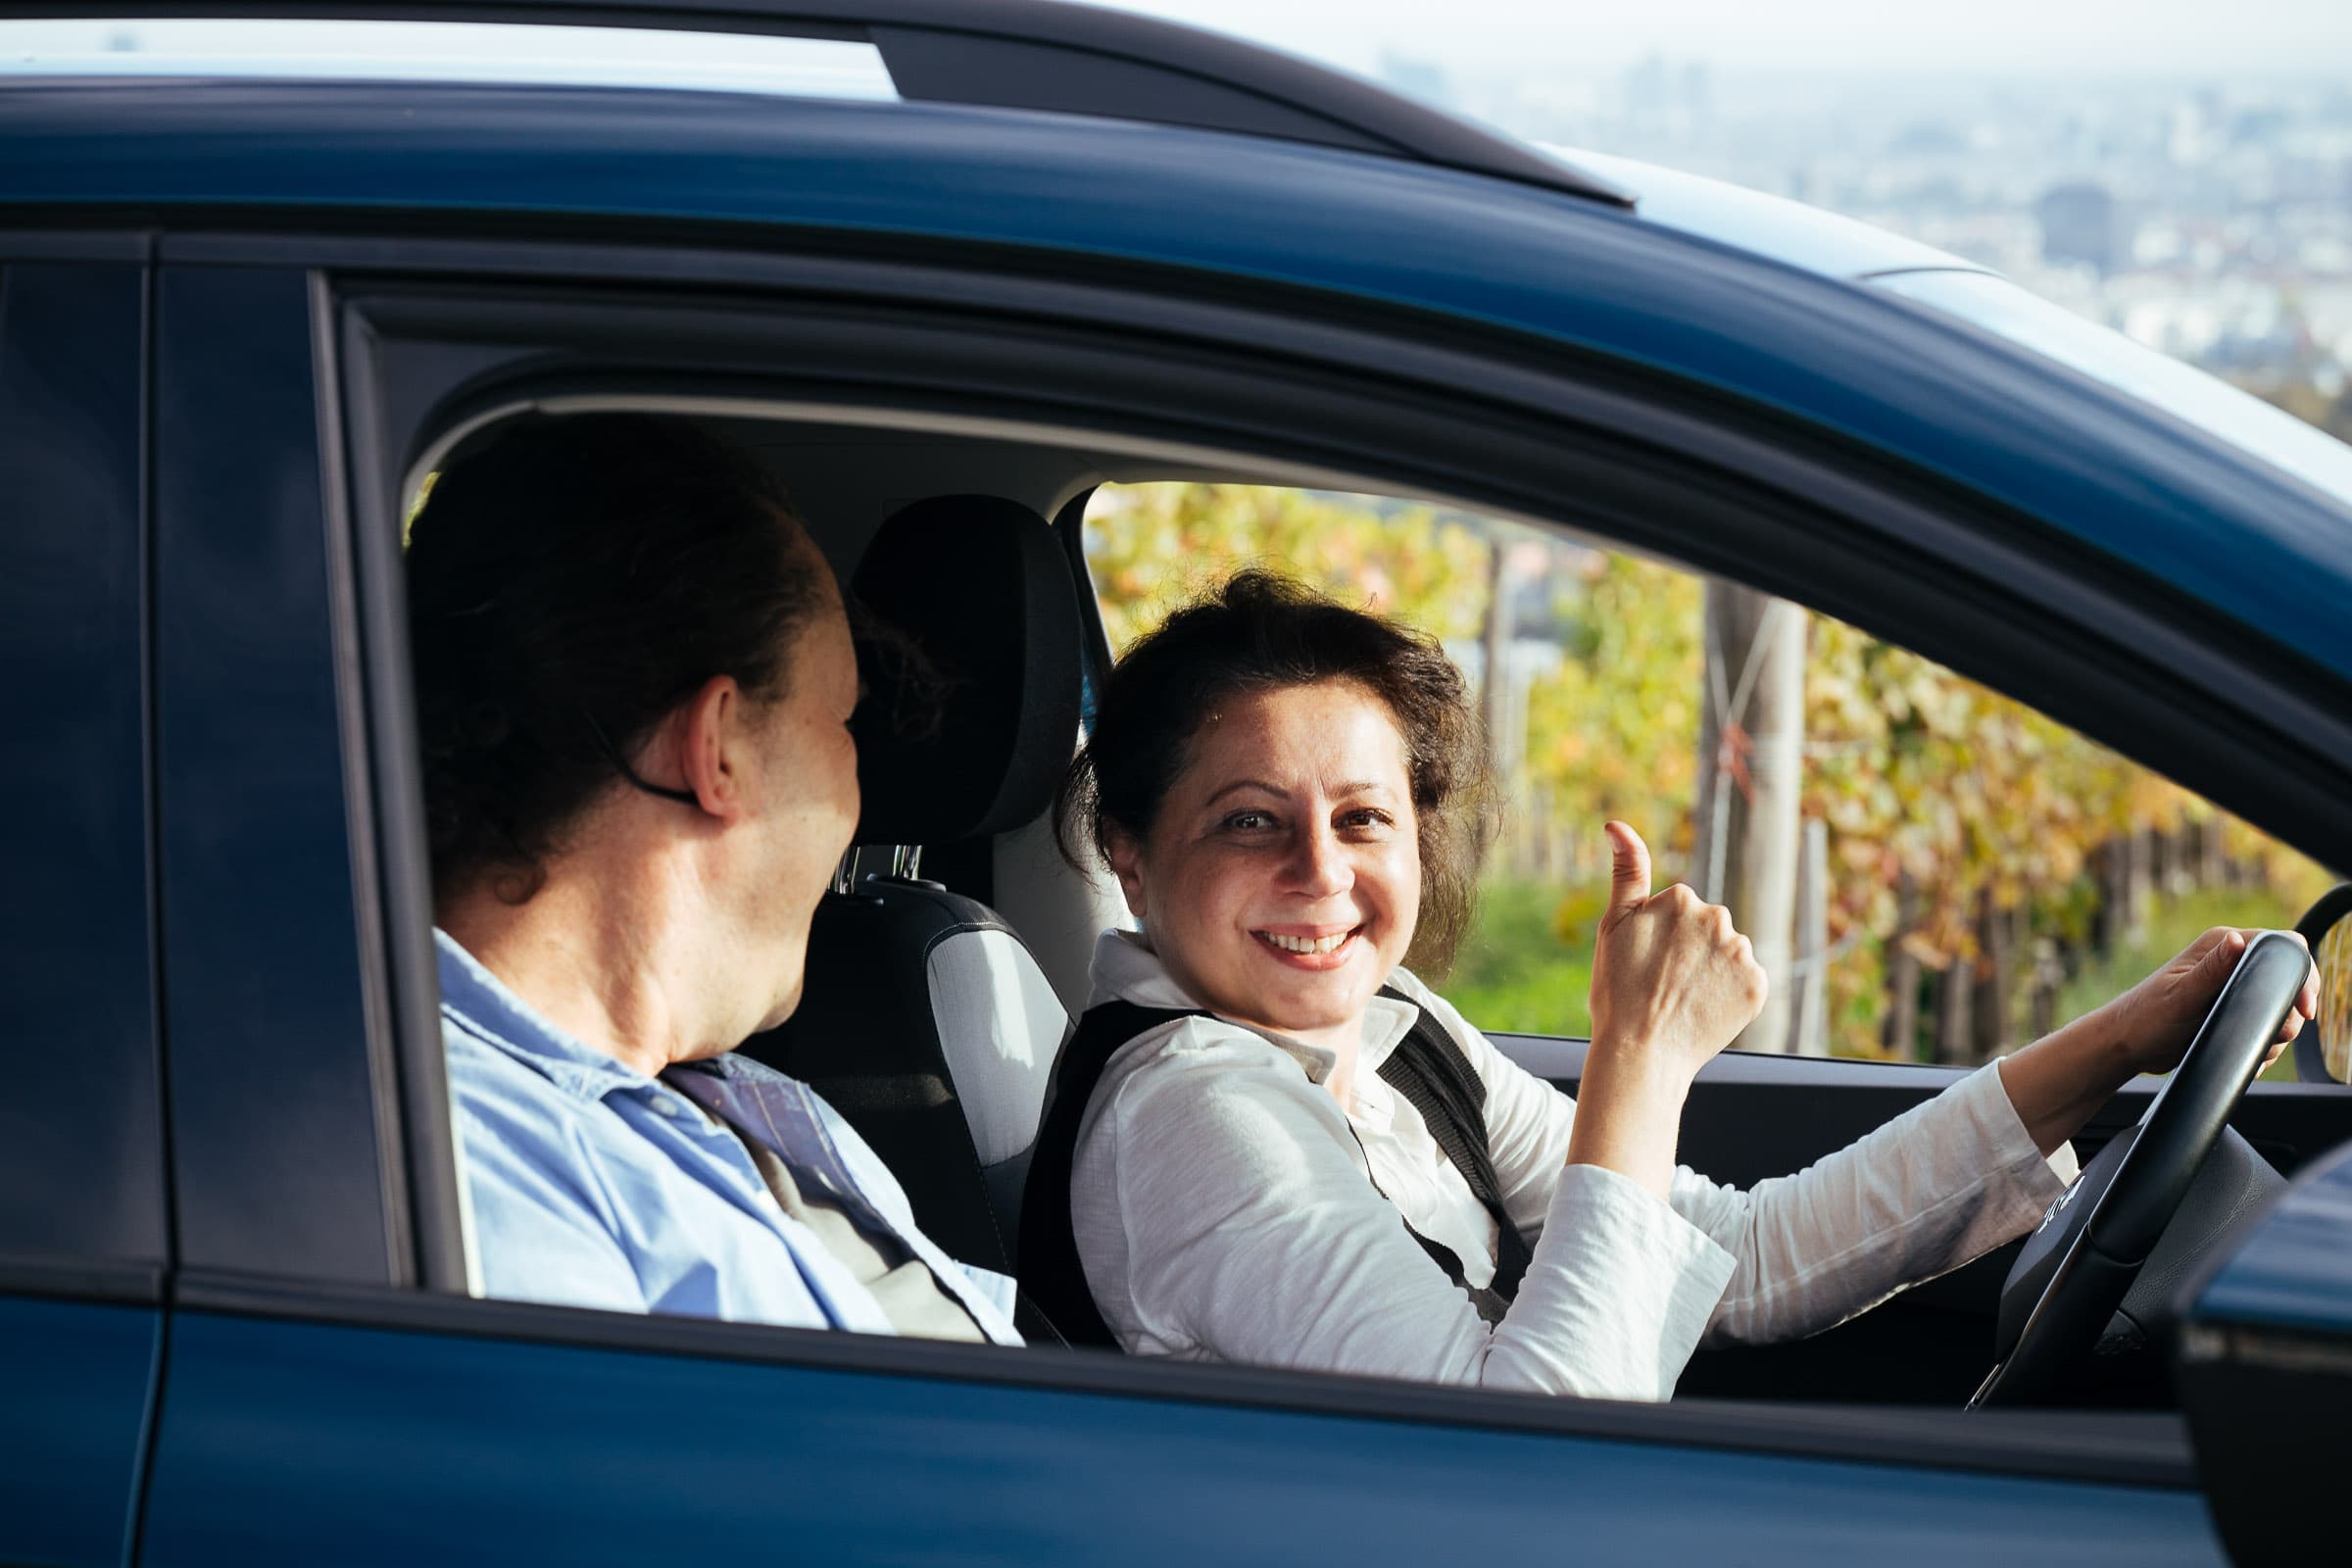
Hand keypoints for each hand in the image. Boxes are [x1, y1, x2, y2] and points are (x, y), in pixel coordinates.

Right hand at [1586, 821, 1769, 1088]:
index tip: (1646, 962)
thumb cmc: (1618, 991)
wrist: (1640, 1052)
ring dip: (1712, 972)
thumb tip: (1616, 824)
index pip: (1679, 910)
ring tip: (1684, 1000)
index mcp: (1680, 898)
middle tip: (1663, 984)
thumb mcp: (1613, 925)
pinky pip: (1747, 982)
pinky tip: (1706, 1011)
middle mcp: (1718, 917)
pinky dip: (1731, 995)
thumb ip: (1625, 871)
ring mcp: (1741, 953)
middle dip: (1690, 951)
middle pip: (1707, 930)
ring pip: (1728, 955)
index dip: (1660, 939)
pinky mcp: (1758, 986)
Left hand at [2096, 926, 2316, 1077]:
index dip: (2301, 974)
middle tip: (2276, 1035)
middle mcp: (2231, 963)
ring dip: (2275, 1034)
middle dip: (2289, 1012)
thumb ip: (2212, 971)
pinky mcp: (2231, 1012)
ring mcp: (2232, 989)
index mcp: (2220, 946)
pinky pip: (2264, 1026)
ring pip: (2279, 1008)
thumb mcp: (2181, 995)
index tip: (2303, 1008)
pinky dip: (2264, 1044)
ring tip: (2254, 1049)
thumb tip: (2236, 942)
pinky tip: (2247, 1056)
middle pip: (2287, 981)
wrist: (2127, 1046)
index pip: (2282, 947)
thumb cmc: (2145, 1017)